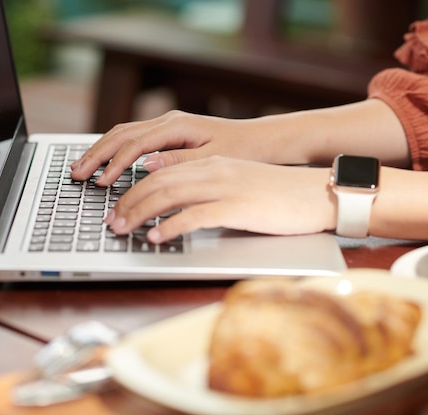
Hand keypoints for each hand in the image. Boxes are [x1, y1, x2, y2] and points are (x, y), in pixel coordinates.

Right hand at [70, 110, 271, 184]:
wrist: (259, 141)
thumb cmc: (241, 151)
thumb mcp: (213, 160)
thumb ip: (178, 162)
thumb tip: (147, 165)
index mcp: (177, 126)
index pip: (135, 144)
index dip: (115, 164)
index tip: (102, 182)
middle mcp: (168, 121)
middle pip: (121, 134)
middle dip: (96, 154)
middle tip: (76, 174)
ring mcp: (166, 125)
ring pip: (122, 133)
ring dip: (100, 150)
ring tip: (81, 167)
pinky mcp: (167, 133)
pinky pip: (132, 138)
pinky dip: (113, 149)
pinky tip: (103, 161)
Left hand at [104, 156, 335, 242]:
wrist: (316, 194)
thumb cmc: (278, 195)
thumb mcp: (237, 184)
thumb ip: (207, 188)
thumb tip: (175, 206)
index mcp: (211, 164)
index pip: (160, 172)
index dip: (133, 190)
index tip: (116, 207)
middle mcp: (213, 170)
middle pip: (157, 182)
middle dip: (128, 202)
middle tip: (111, 222)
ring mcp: (225, 187)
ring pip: (169, 195)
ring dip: (140, 213)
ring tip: (123, 230)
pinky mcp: (237, 207)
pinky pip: (195, 216)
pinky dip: (171, 227)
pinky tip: (157, 237)